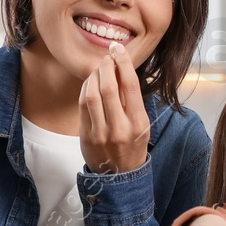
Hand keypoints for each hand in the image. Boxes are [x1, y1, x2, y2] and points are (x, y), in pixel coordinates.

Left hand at [80, 41, 151, 173]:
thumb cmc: (133, 146)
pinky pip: (82, 105)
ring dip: (94, 76)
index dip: (123, 63)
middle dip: (106, 66)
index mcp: (138, 123)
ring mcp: (101, 133)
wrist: (120, 176)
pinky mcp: (86, 135)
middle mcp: (120, 128)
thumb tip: (120, 69)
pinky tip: (90, 82)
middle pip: (108, 87)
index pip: (130, 86)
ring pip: (92, 94)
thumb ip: (132, 101)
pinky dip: (85, 88)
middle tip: (107, 57)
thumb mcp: (142, 125)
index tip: (119, 50)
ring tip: (99, 69)